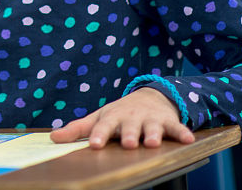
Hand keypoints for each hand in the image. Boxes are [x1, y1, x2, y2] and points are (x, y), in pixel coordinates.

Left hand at [50, 87, 193, 149]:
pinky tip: (188, 139)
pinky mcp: (168, 122)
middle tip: (127, 143)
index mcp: (112, 117)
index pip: (103, 127)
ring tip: (151, 143)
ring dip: (152, 134)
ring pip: (152, 127)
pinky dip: (182, 133)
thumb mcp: (98, 118)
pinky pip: (177, 128)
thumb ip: (78, 129)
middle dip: (128, 134)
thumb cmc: (119, 114)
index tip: (95, 144)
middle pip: (129, 127)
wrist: (148, 97)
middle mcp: (131, 118)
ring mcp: (150, 119)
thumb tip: (53, 138)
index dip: (99, 135)